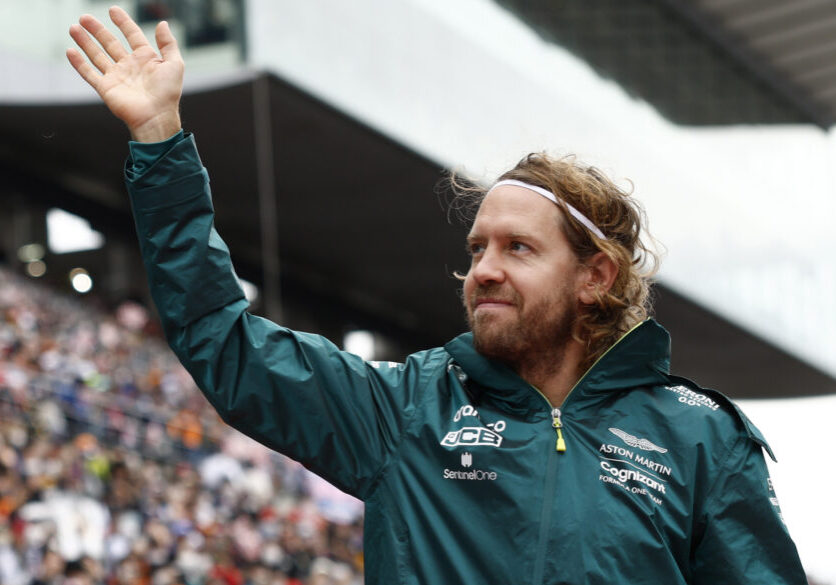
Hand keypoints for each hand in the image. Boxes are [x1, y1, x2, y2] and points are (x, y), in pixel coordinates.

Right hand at [67, 6, 183, 141]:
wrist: (156, 116)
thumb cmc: (168, 93)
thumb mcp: (175, 64)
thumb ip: (168, 43)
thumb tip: (162, 23)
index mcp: (146, 59)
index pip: (132, 35)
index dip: (123, 22)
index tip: (113, 10)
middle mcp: (129, 66)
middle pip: (110, 43)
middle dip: (97, 30)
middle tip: (85, 17)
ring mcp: (116, 77)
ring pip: (97, 55)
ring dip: (85, 42)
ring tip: (74, 28)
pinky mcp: (106, 88)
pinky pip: (89, 73)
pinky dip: (79, 63)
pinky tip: (70, 51)